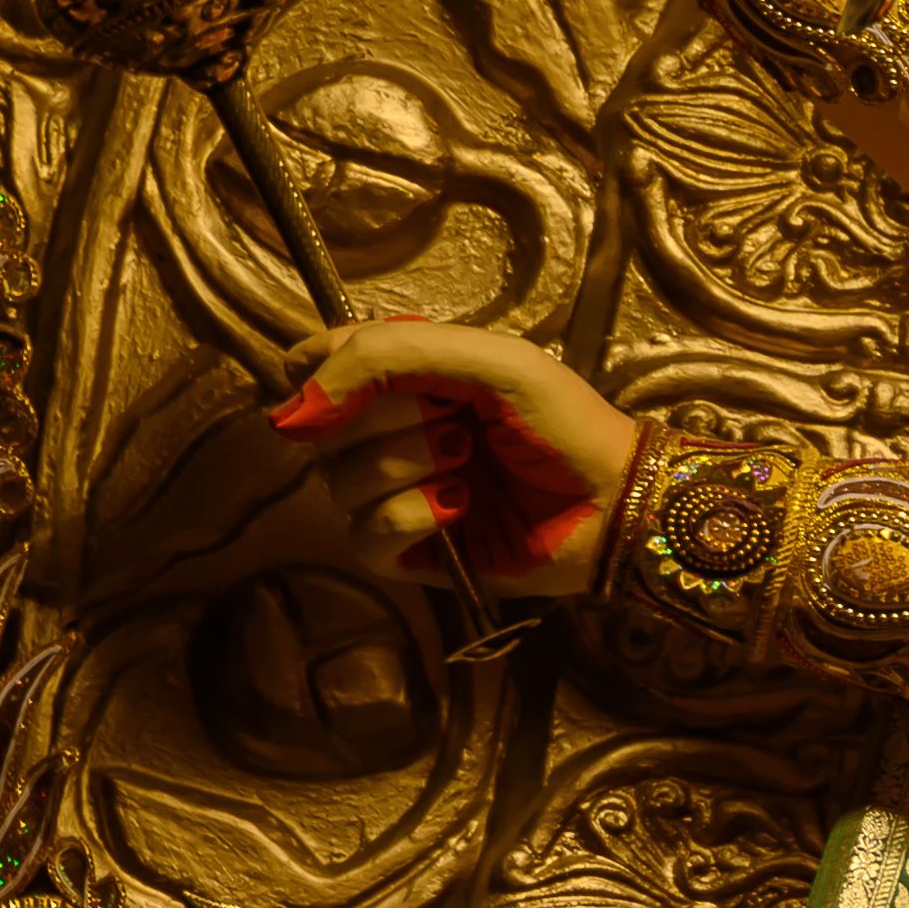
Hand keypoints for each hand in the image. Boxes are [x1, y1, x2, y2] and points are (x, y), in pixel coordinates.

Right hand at [266, 320, 634, 594]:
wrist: (616, 499)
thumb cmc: (563, 421)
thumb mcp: (491, 361)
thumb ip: (392, 355)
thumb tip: (292, 409)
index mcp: (406, 379)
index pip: (317, 364)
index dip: (323, 372)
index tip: (356, 376)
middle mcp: (387, 435)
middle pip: (323, 425)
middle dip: (391, 420)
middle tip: (458, 423)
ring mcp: (393, 494)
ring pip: (340, 481)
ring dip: (407, 467)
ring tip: (469, 464)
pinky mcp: (407, 551)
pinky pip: (365, 533)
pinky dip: (412, 516)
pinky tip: (461, 508)